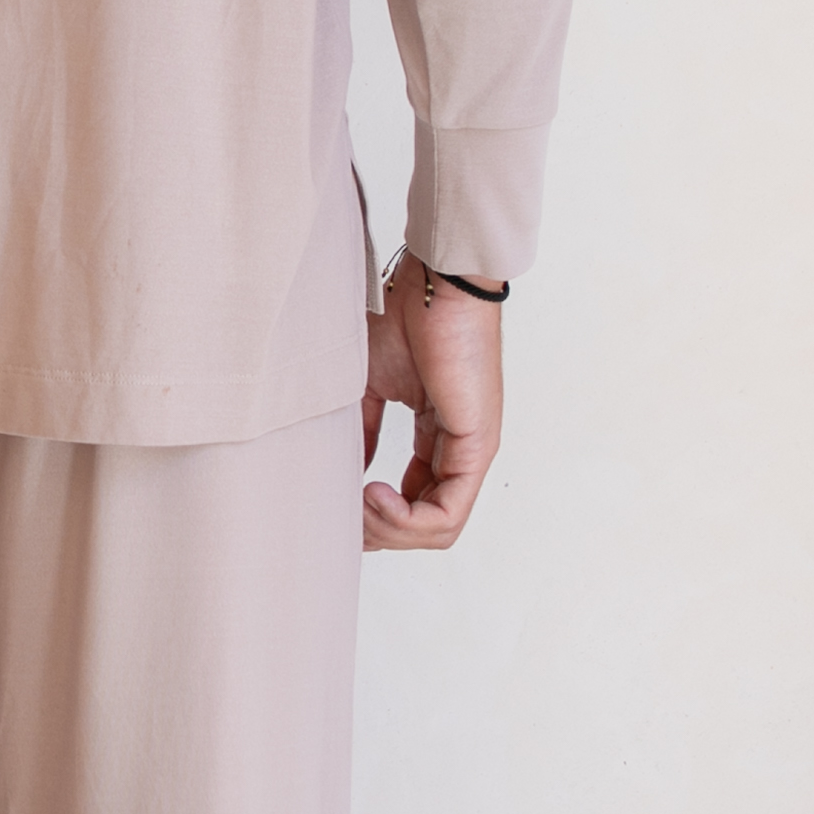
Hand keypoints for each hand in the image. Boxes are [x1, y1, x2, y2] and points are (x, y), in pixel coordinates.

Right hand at [361, 258, 502, 550]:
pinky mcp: (477, 446)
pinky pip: (447, 513)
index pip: (412, 502)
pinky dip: (406, 519)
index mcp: (438, 438)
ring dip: (388, 530)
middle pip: (422, 526)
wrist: (433, 281)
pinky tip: (374, 494)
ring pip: (436, 529)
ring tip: (356, 505)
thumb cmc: (401, 318)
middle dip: (376, 532)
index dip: (373, 517)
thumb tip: (348, 475)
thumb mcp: (368, 386)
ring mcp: (472, 452)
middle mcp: (459, 452)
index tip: (335, 508)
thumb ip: (363, 434)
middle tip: (341, 517)